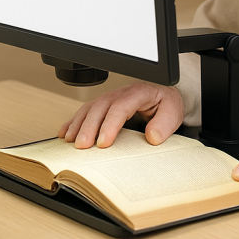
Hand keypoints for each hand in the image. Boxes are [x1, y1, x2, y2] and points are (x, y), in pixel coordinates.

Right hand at [58, 82, 183, 148]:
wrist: (163, 94)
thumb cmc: (166, 104)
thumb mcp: (172, 112)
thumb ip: (164, 124)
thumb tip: (152, 136)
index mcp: (138, 93)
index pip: (121, 107)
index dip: (110, 125)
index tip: (103, 142)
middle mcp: (120, 93)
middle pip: (100, 107)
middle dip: (88, 127)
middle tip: (82, 146)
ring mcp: (109, 98)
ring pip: (89, 108)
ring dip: (78, 124)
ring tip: (70, 141)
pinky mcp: (103, 105)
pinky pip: (85, 111)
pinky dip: (73, 122)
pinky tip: (65, 133)